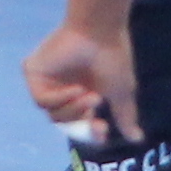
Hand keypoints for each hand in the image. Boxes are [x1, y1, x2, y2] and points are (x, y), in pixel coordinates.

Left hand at [21, 16, 142, 146]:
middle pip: (65, 122)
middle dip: (82, 120)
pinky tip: (76, 87)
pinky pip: (42, 100)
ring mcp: (47, 80)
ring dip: (74, 109)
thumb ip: (124, 117)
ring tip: (90, 95)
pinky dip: (60, 98)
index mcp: (82, 92)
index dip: (91, 132)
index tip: (103, 131)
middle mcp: (63, 87)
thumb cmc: (112, 58)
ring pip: (53, 115)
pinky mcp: (33, 72)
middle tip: (97, 112)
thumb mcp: (121, 93)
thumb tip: (137, 139)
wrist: (99, 31)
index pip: (81, 123)